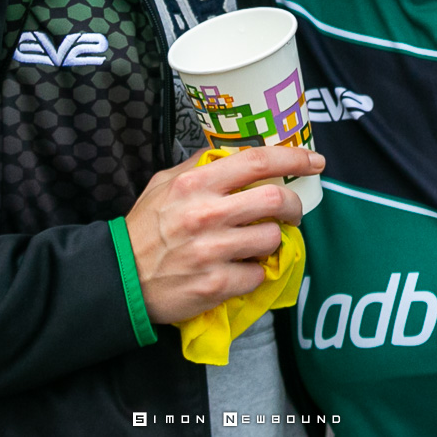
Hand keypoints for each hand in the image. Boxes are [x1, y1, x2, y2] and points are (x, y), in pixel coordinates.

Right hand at [125, 145, 324, 324]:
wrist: (121, 278)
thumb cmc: (145, 228)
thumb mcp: (164, 183)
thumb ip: (199, 166)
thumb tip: (233, 152)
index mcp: (196, 184)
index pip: (256, 162)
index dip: (293, 159)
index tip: (314, 161)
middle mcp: (206, 214)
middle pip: (274, 201)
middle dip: (293, 206)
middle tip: (291, 213)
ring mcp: (213, 251)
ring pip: (271, 240)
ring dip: (272, 241)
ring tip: (258, 243)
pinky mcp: (217, 284)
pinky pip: (258, 274)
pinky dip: (255, 272)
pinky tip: (240, 268)